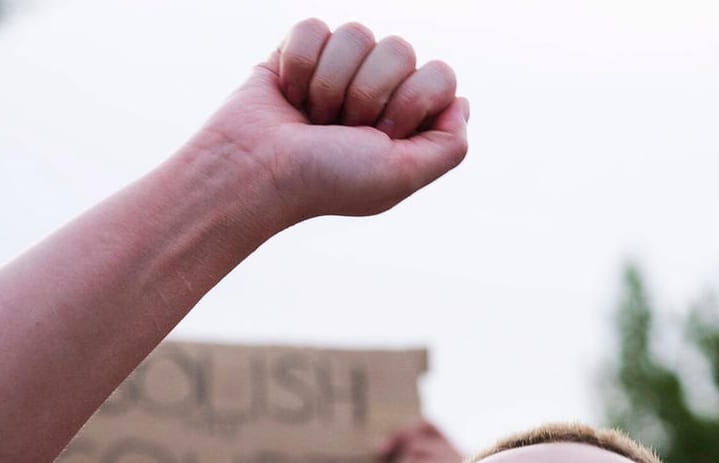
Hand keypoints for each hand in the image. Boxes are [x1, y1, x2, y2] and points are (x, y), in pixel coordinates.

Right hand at [194, 19, 468, 226]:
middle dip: (367, 93)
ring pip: (357, 32)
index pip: (439, 74)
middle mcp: (377, 91)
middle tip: (341, 128)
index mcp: (406, 120)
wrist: (256, 171)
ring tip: (313, 115)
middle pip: (401, 49)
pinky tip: (288, 94)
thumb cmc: (326, 179)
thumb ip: (450, 146)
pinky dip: (298, 64)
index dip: (411, 101)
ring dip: (330, 82)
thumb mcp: (402, 175)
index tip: (382, 135)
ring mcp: (338, 69)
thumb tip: (462, 102)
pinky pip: (314, 27)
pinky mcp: (299, 52)